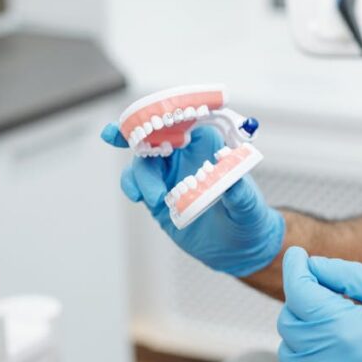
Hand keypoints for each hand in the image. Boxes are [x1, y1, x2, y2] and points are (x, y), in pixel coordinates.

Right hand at [101, 123, 283, 276]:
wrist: (238, 248)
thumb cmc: (249, 218)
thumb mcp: (248, 207)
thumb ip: (240, 194)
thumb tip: (234, 182)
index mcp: (210, 145)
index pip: (186, 120)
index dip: (166, 113)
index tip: (152, 115)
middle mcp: (186, 155)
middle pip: (155, 134)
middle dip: (132, 131)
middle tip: (113, 134)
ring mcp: (169, 174)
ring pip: (143, 160)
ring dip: (140, 174)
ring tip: (153, 199)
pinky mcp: (158, 195)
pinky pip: (137, 182)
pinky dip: (132, 185)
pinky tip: (137, 195)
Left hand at [276, 246, 361, 361]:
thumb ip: (349, 275)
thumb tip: (314, 264)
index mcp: (344, 330)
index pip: (299, 292)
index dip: (294, 267)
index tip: (297, 255)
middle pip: (289, 320)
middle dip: (301, 297)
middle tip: (327, 290)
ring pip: (289, 350)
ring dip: (303, 330)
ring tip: (334, 322)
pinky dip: (306, 361)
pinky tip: (332, 351)